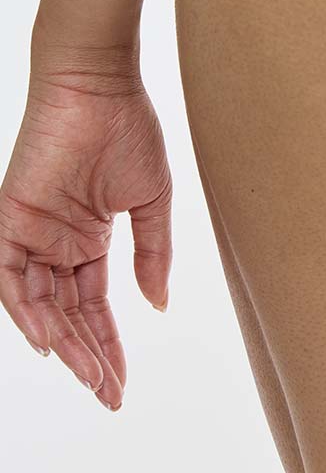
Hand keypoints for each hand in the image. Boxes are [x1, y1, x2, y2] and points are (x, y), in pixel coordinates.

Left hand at [0, 41, 172, 410]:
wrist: (99, 85)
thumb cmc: (128, 128)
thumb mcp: (152, 199)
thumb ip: (153, 253)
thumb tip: (158, 307)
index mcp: (87, 238)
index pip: (93, 306)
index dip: (108, 346)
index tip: (121, 383)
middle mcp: (55, 244)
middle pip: (67, 316)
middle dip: (89, 357)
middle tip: (109, 393)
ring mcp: (31, 234)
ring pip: (38, 306)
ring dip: (63, 344)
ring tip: (91, 377)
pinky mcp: (9, 219)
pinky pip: (10, 278)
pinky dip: (25, 310)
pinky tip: (50, 340)